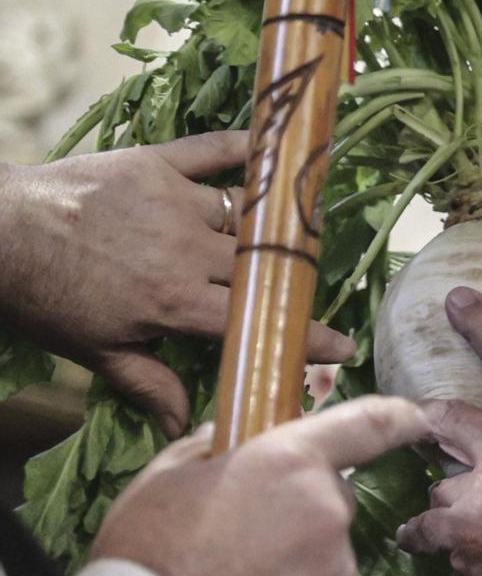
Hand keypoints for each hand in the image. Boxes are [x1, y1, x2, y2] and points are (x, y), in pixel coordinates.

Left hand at [0, 135, 353, 436]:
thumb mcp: (97, 352)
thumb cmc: (45, 299)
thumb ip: (149, 384)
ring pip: (243, 214)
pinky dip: (246, 148)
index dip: (305, 337)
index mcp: (177, 303)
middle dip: (293, 281)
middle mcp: (190, 251)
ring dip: (269, 224)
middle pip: (262, 266)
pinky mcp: (158, 163)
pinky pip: (214, 151)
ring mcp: (177, 201)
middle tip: (309, 287)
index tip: (341, 349)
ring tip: (294, 229)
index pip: (255, 321)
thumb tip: (187, 427)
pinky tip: (272, 148)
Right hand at [89, 395, 426, 575]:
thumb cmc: (147, 550)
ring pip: (327, 556)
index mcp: (290, 461)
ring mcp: (338, 571)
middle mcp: (329, 510)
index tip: (417, 416)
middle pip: (332, 500)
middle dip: (300, 510)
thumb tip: (235, 444)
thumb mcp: (168, 475)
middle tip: (247, 538)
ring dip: (299, 564)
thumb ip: (216, 449)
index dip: (397, 417)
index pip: (366, 426)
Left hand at [396, 289, 481, 575]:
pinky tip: (436, 555)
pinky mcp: (460, 528)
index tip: (456, 299)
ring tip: (473, 538)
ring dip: (447, 506)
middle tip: (428, 437)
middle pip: (447, 415)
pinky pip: (419, 527)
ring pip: (438, 483)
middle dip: (432, 425)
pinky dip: (422, 542)